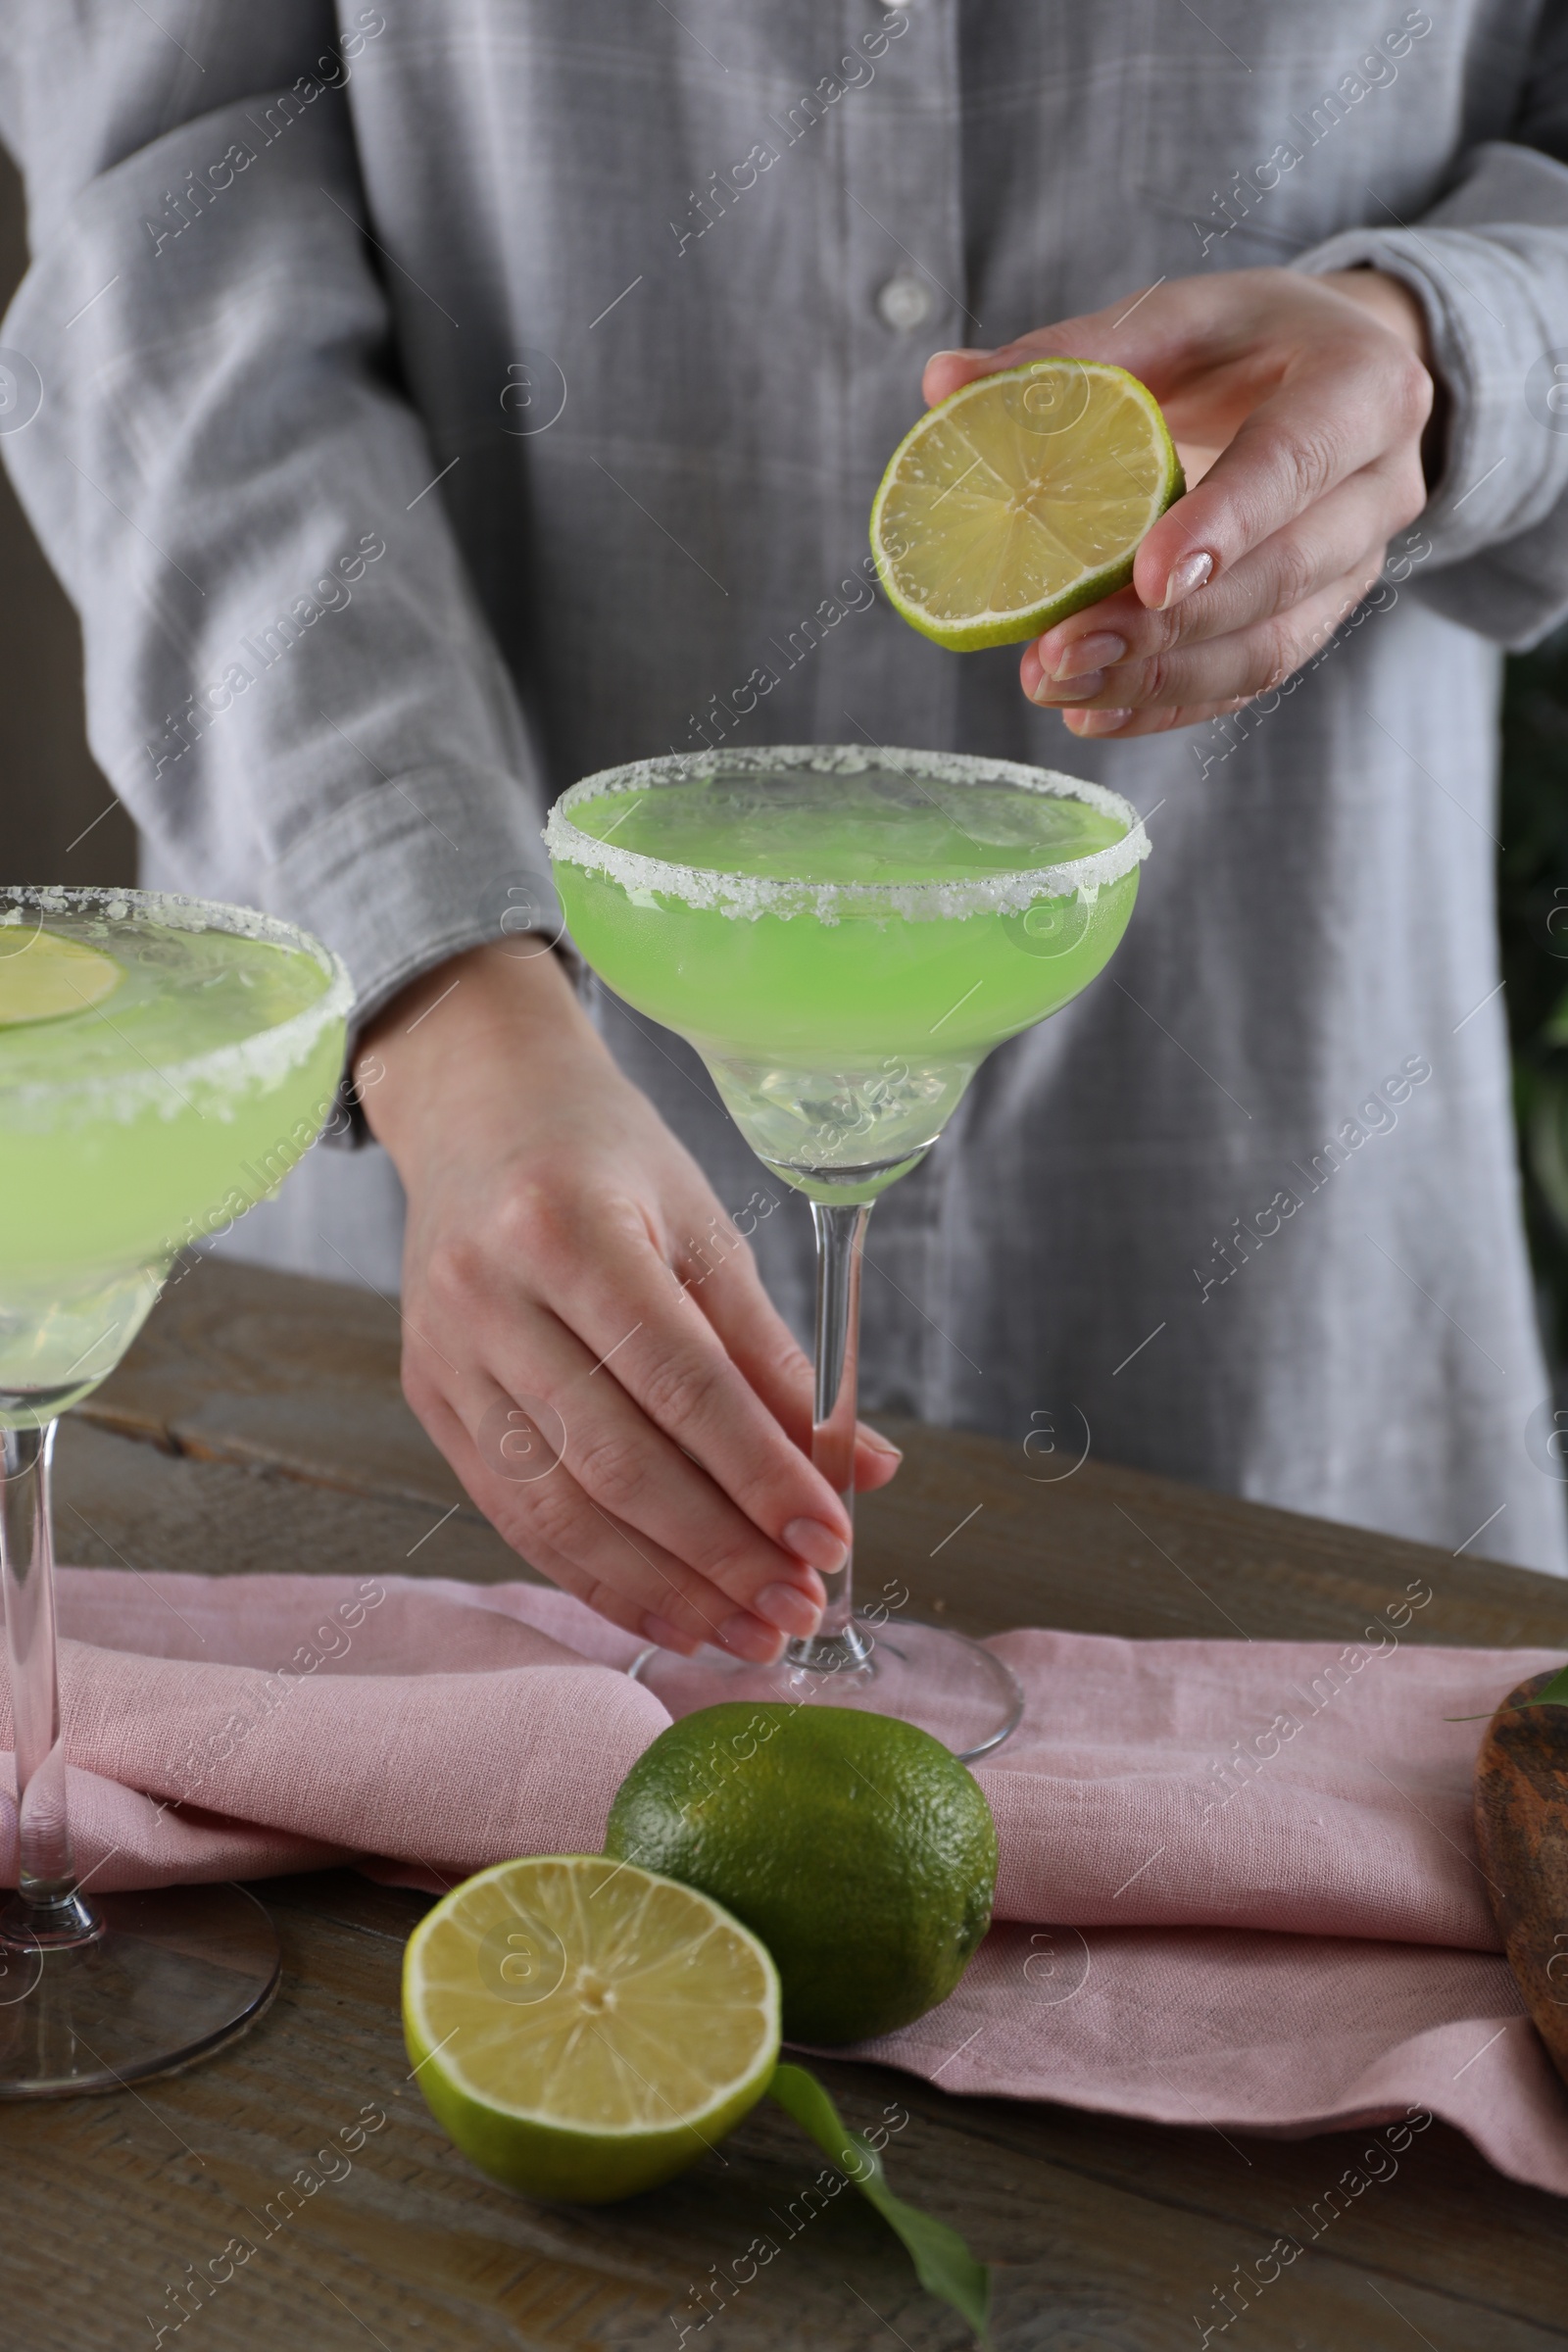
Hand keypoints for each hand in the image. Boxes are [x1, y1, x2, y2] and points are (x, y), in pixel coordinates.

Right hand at [356, 944, 900, 1659]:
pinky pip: (516, 1516)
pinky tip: (672, 1614)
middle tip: (801, 1608)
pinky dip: (599, 1578)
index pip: (679, 1379)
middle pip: (616, 1461)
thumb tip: (861, 1470)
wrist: (475, 1110)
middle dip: (721, 1552)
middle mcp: (487, 1295)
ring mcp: (445, 1355)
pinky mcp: (428, 1399)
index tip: (829, 1538)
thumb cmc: (606, 1160)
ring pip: (558, 1509)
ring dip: (665, 1588)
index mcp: (566, 1227)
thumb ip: (774, 1355)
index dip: (760, 1471)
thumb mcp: (703, 1226)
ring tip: (750, 1633)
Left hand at [924, 267, 1435, 737]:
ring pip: (1270, 646)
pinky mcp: (1321, 618)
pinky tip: (1094, 713)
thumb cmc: (1248, 342)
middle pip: (1280, 575)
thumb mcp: (1176, 320)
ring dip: (1158, 680)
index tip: (1147, 578)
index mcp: (1360, 387)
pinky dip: (1170, 703)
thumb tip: (945, 382)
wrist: (1336, 380)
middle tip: (1060, 653)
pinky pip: (1250, 678)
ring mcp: (1358, 564)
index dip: (1225, 524)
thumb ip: (1072, 356)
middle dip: (1166, 629)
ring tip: (1058, 688)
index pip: (1296, 463)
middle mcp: (1379, 485)